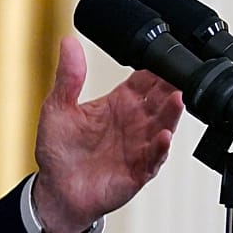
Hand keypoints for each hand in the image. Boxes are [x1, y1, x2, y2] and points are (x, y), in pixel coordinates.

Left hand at [31, 36, 183, 232]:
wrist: (55, 190)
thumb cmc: (59, 151)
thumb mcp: (58, 107)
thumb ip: (68, 76)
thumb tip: (68, 42)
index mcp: (117, 104)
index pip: (144, 82)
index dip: (154, 70)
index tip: (163, 56)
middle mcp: (133, 123)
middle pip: (159, 101)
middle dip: (170, 88)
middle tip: (177, 76)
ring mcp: (138, 147)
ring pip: (163, 126)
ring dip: (171, 114)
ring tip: (176, 100)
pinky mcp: (138, 171)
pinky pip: (154, 158)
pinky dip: (160, 148)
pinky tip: (164, 136)